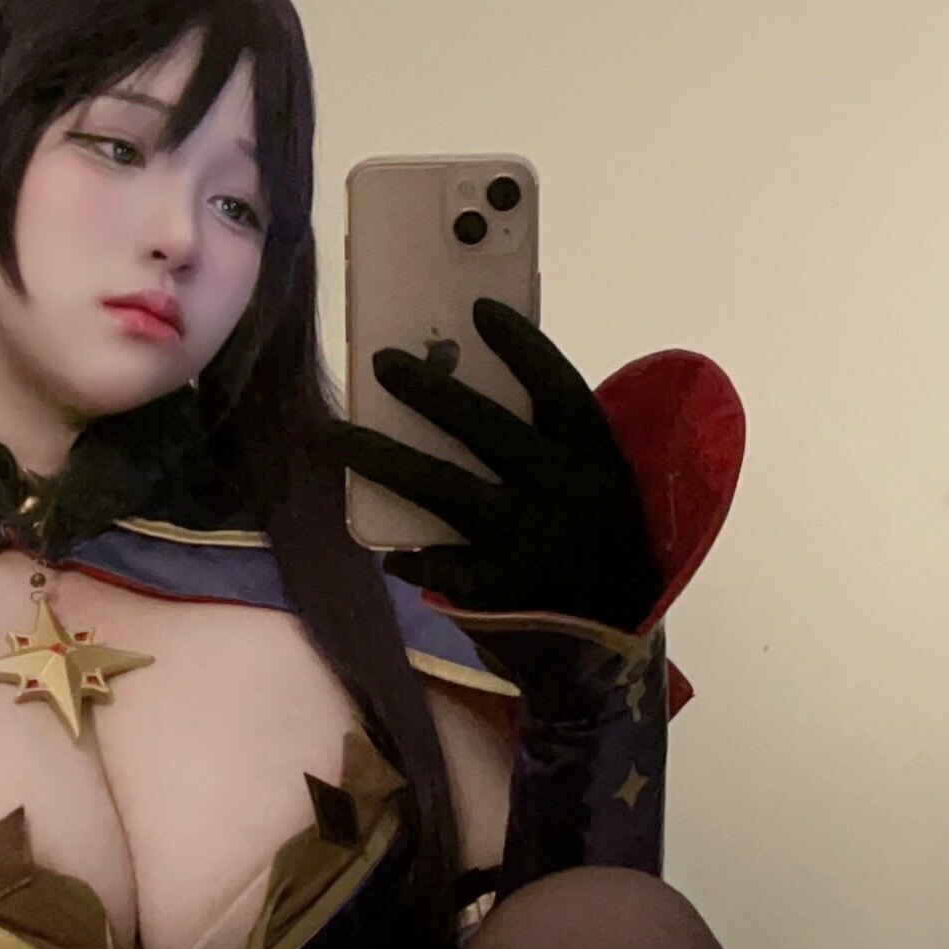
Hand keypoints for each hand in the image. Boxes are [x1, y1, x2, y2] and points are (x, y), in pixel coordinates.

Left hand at [329, 299, 657, 630]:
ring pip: (438, 487)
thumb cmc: (598, 539)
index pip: (556, 386)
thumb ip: (552, 442)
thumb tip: (472, 384)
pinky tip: (389, 547)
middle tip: (383, 363)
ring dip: (380, 457)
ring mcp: (520, 540)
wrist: (615, 636)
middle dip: (428, 390)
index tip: (480, 312)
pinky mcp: (492, 588)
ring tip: (334, 434)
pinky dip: (408, 553)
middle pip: (483, 427)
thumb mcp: (598, 481)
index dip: (521, 345)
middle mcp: (557, 491)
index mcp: (594, 457)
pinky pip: (432, 561)